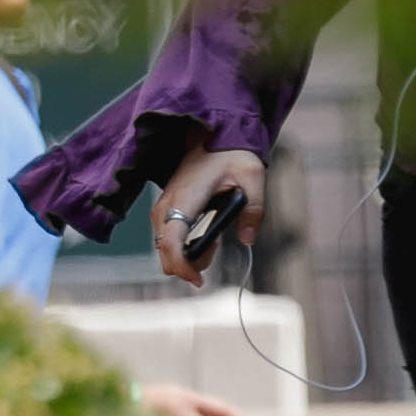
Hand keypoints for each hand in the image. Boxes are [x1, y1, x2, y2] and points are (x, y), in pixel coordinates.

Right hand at [154, 146, 264, 287]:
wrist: (213, 134)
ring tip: (214, 243)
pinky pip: (167, 238)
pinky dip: (184, 246)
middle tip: (216, 252)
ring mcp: (162, 208)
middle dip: (189, 264)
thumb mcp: (252, 178)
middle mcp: (166, 207)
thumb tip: (247, 239)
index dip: (182, 267)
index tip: (199, 280)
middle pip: (165, 254)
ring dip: (188, 256)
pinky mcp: (166, 209)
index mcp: (184, 200)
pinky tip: (206, 236)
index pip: (171, 244)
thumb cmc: (231, 154)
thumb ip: (253, 211)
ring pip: (164, 249)